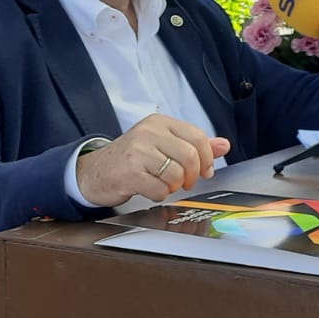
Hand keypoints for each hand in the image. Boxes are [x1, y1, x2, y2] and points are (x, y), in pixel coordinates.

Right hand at [75, 114, 231, 207]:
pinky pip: (159, 189)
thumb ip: (194, 145)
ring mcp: (137, 152)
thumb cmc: (132, 159)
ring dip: (174, 186)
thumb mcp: (163, 145)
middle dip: (193, 175)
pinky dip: (159, 194)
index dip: (206, 158)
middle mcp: (148, 133)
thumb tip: (224, 145)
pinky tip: (150, 189)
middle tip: (186, 182)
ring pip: (176, 174)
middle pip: (190, 155)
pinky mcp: (129, 172)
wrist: (94, 172)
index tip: (205, 171)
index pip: (197, 137)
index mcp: (159, 123)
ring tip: (164, 184)